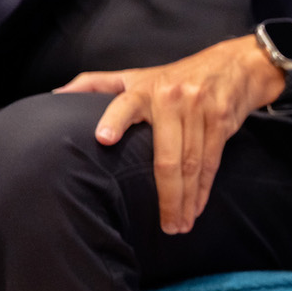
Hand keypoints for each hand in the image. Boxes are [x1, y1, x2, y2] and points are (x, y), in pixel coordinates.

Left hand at [54, 35, 291, 233]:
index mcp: (145, 90)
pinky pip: (211, 161)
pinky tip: (197, 207)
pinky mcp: (221, 121)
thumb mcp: (136, 74)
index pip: (125, 104)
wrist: (235, 65)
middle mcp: (173, 99)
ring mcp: (200, 110)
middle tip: (165, 226)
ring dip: (187, 199)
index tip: (103, 138)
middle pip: (168, 158)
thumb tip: (56, 94)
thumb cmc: (175, 76)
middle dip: (167, 196)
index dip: (115, 120)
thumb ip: (97, 84)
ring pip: (192, 164)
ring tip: (179, 225)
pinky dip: (204, 188)